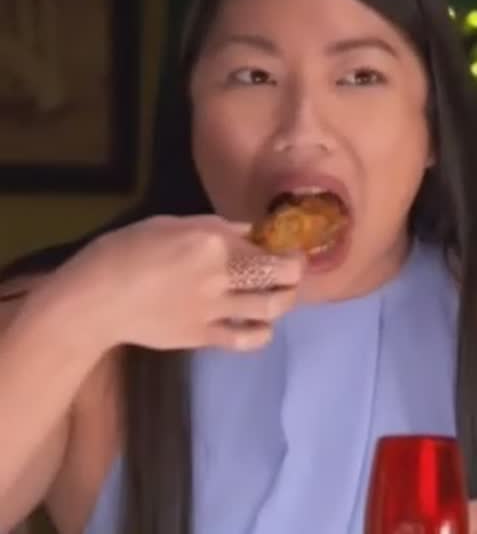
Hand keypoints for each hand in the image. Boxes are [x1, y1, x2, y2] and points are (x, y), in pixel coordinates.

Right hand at [44, 215, 303, 352]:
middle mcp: (221, 274)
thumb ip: (217, 228)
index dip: (286, 247)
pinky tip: (260, 326)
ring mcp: (214, 308)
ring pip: (272, 307)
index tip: (289, 249)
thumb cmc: (126, 253)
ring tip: (280, 298)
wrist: (94, 300)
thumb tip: (252, 232)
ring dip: (284, 301)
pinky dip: (262, 333)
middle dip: (295, 273)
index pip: (267, 244)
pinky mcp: (203, 336)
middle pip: (280, 274)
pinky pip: (246, 339)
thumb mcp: (172, 225)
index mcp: (214, 241)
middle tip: (292, 273)